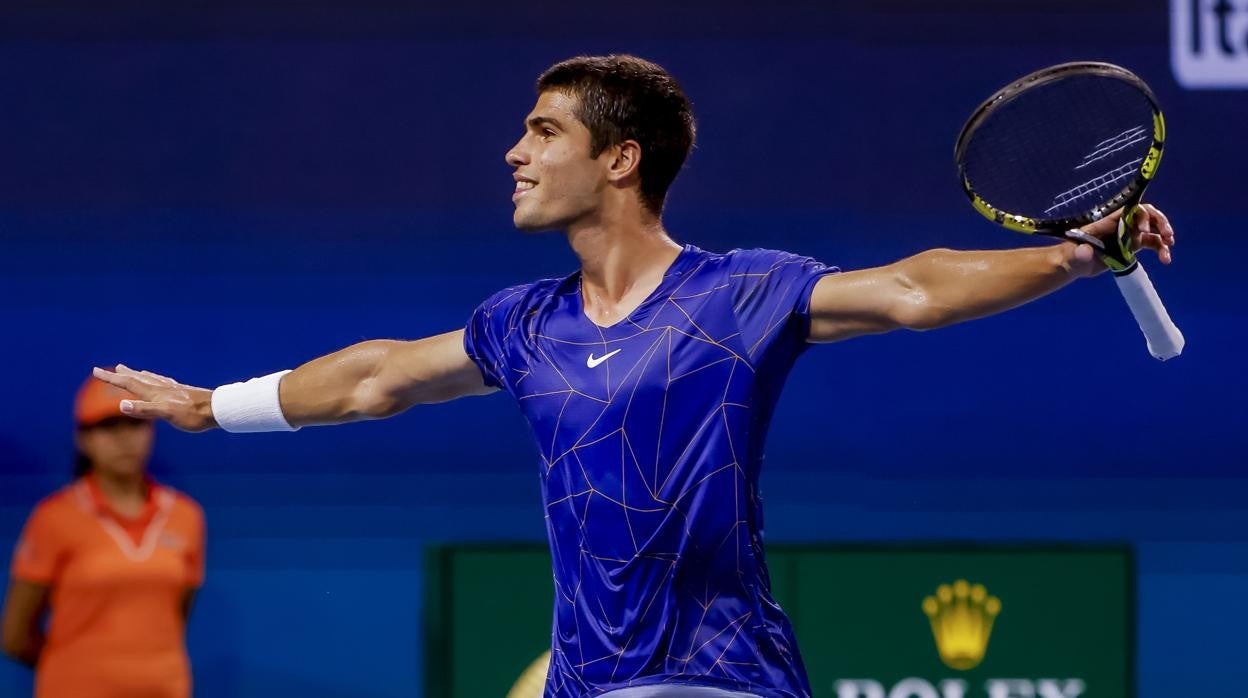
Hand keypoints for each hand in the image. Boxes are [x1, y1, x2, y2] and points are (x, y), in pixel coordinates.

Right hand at [91, 365, 216, 431]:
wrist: (219, 409)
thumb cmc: (193, 415)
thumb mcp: (167, 414)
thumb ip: (145, 410)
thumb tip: (121, 406)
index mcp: (156, 393)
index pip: (129, 384)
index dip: (112, 379)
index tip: (96, 370)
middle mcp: (163, 388)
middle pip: (139, 379)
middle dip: (123, 375)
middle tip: (112, 368)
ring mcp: (174, 390)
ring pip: (152, 380)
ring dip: (139, 375)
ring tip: (132, 371)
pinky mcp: (184, 393)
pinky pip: (165, 383)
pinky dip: (157, 380)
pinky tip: (162, 382)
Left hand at [1068, 203, 1175, 273]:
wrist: (1074, 265)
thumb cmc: (1071, 256)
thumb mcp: (1074, 255)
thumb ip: (1080, 253)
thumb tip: (1085, 253)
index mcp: (1110, 222)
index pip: (1131, 211)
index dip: (1141, 216)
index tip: (1143, 232)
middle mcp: (1122, 226)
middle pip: (1146, 216)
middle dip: (1159, 222)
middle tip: (1167, 235)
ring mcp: (1128, 236)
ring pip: (1152, 231)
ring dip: (1164, 236)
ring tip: (1169, 247)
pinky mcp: (1132, 247)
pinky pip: (1151, 244)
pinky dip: (1161, 250)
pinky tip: (1165, 260)